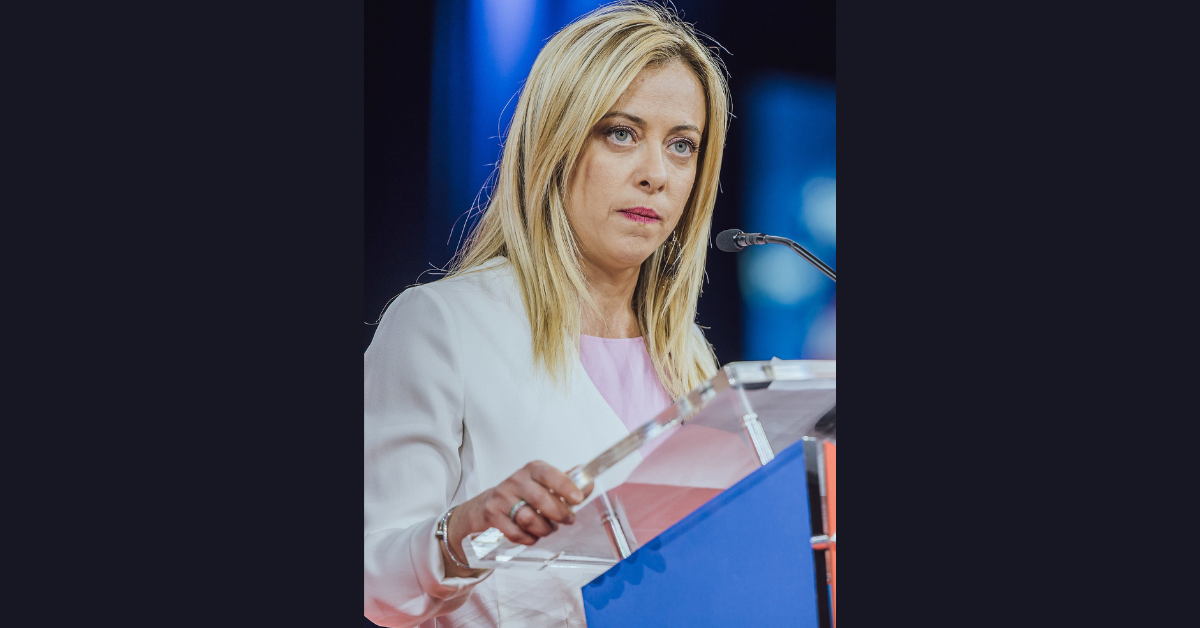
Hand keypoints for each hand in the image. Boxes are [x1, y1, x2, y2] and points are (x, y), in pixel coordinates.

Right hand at [443, 461, 593, 574]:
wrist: (486, 506)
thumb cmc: (522, 494)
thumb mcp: (544, 485)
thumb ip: (567, 485)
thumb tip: (589, 484)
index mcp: (532, 469)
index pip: (549, 474)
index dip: (565, 486)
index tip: (578, 499)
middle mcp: (515, 480)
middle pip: (540, 499)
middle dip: (559, 514)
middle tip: (568, 520)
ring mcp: (501, 497)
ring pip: (528, 518)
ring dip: (544, 529)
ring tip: (549, 529)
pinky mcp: (492, 515)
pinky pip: (516, 533)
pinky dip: (529, 538)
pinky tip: (532, 536)